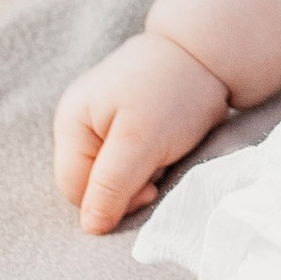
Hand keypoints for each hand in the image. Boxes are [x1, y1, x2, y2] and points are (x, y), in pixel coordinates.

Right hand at [54, 31, 232, 234]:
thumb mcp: (141, 142)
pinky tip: (166, 144)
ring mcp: (100, 120)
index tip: (150, 188)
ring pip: (112, 175)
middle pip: (92, 183)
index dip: (110, 200)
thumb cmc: (173, 93)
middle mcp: (78, 122)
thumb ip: (112, 185)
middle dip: (127, 186)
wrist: (208, 52)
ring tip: (166, 149)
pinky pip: (127, 160)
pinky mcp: (123, 122)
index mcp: (72, 123)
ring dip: (141, 174)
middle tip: (160, 166)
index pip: (74, 189)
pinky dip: (148, 161)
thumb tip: (89, 227)